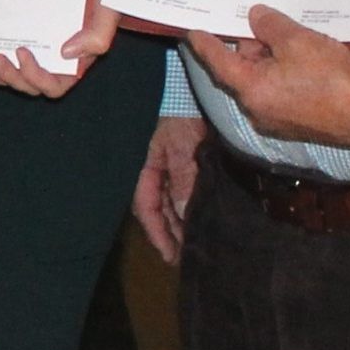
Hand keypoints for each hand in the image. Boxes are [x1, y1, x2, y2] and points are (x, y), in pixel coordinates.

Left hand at [0, 5, 121, 100]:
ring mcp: (38, 49)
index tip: (23, 52)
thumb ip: (97, 34)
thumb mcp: (107, 6)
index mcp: (77, 58)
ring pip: (15, 77)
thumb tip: (66, 53)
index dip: (37, 78)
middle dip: (12, 76)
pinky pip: (7, 60)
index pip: (56, 84)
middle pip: (31, 85)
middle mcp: (55, 59)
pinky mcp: (22, 37)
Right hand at [134, 114, 206, 264]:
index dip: (158, 235)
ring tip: (198, 244)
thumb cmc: (180, 117)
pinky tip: (203, 218)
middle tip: (188, 259)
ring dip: (183, 223)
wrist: (190, 90)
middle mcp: (156, 171)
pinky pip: (187, 190)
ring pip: (173, 203)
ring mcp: (171, 167)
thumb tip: (185, 216)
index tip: (171, 258)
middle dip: (172, 235)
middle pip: (159, 211)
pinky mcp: (187, 162)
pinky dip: (193, 207)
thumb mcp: (181, 151)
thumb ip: (182, 182)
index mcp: (146, 170)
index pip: (146, 209)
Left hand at [184, 6, 349, 152]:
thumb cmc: (332, 78)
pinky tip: (296, 57)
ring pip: (259, 81)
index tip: (191, 31)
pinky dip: (279, 74)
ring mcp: (275, 120)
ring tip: (282, 35)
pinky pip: (276, 92)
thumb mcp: (299, 41)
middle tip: (253, 21)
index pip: (217, 62)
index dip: (204, 44)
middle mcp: (256, 109)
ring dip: (266, 59)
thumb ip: (271, 26)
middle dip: (245, 46)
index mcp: (251, 90)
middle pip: (239, 71)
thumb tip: (255, 17)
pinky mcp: (293, 123)